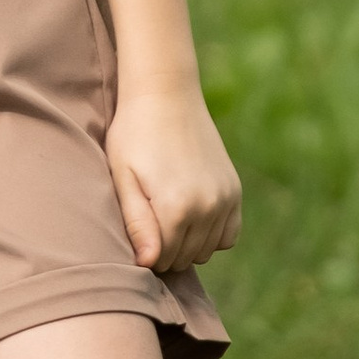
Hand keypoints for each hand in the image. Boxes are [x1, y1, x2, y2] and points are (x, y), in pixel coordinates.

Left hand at [105, 82, 241, 271]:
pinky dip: (211, 235)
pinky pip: (228, 235)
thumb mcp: (123, 178)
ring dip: (187, 244)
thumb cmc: (133, 135)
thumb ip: (138, 223)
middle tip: (146, 225)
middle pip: (185, 257)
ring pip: (206, 250)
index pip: (162, 259)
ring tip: (166, 218)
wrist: (166, 95)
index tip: (133, 235)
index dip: (144, 254)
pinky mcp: (234, 190)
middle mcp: (208, 206)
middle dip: (164, 251)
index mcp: (177, 207)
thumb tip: (149, 264)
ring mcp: (226, 198)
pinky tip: (191, 217)